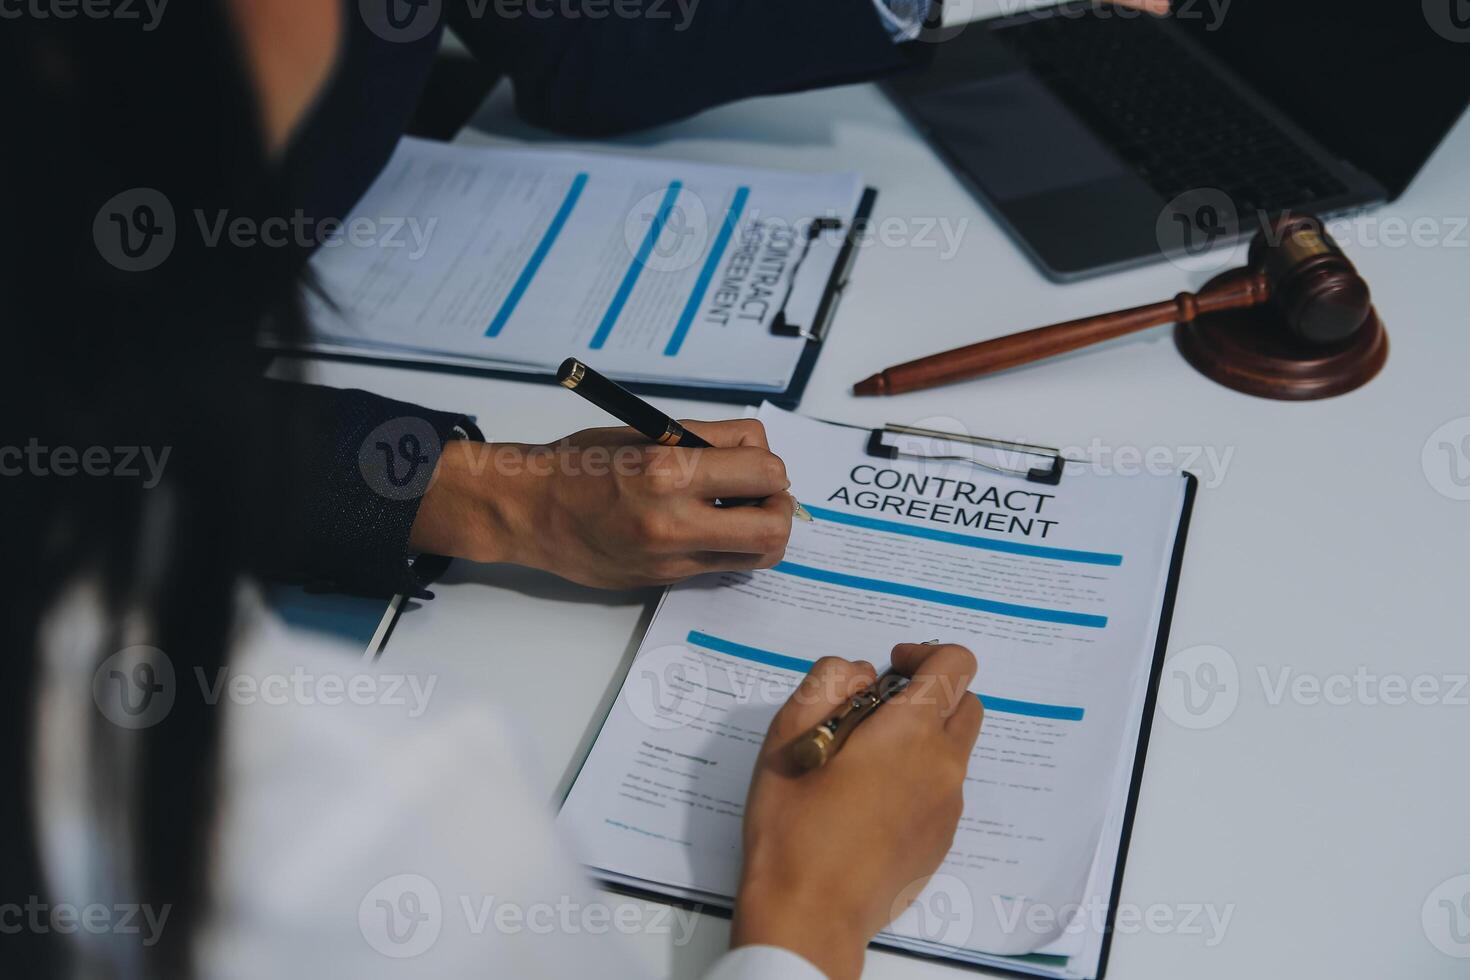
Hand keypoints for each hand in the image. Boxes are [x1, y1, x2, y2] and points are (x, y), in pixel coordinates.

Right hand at [409, 419, 794, 587]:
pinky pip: (723, 566)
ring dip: (763, 531)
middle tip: (762, 493)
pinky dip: (730, 546)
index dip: (769, 464)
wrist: (529, 509)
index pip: (764, 470)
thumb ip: (706, 442)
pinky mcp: (664, 580)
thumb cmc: (581, 464)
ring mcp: (670, 557)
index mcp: (668, 471)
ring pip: (758, 555)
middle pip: (774, 525)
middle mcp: (674, 520)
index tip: (754, 461)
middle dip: (780, 505)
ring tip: (739, 511)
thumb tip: (758, 454)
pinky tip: (708, 526)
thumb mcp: (647, 433)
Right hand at [732, 644, 982, 979]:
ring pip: (955, 749)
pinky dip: (920, 778)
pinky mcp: (943, 840)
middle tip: (876, 713)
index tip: (888, 671)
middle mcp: (944, 764)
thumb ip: (827, 684)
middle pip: (966, 704)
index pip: (956, 663)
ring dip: (924, 738)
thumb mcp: (788, 736)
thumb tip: (861, 674)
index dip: (924, 654)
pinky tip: (870, 804)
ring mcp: (949, 807)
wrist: (810, 913)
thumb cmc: (793, 824)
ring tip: (865, 762)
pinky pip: (943, 790)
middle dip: (930, 694)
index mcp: (911, 731)